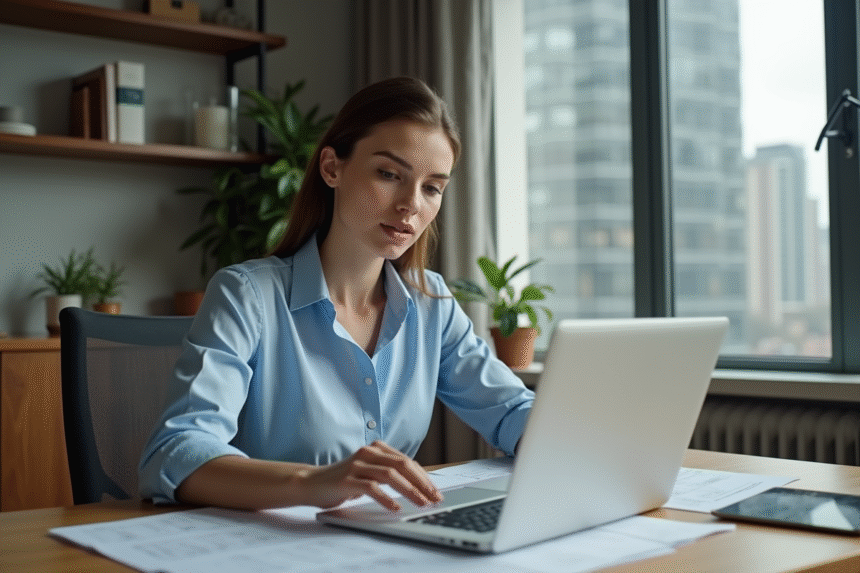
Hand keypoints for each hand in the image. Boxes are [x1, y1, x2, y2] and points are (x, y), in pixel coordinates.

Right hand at [300, 441, 443, 510]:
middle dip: (422, 483)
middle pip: (403, 465)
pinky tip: (395, 508)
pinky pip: (372, 487)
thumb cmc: (344, 480)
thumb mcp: (369, 472)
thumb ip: (388, 472)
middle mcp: (368, 452)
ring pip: (391, 475)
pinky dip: (386, 498)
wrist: (312, 483)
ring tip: (420, 503)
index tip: (435, 492)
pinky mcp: (348, 479)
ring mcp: (357, 464)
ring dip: (409, 491)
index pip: (407, 461)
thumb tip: (418, 485)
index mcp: (377, 448)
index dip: (424, 477)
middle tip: (434, 499)